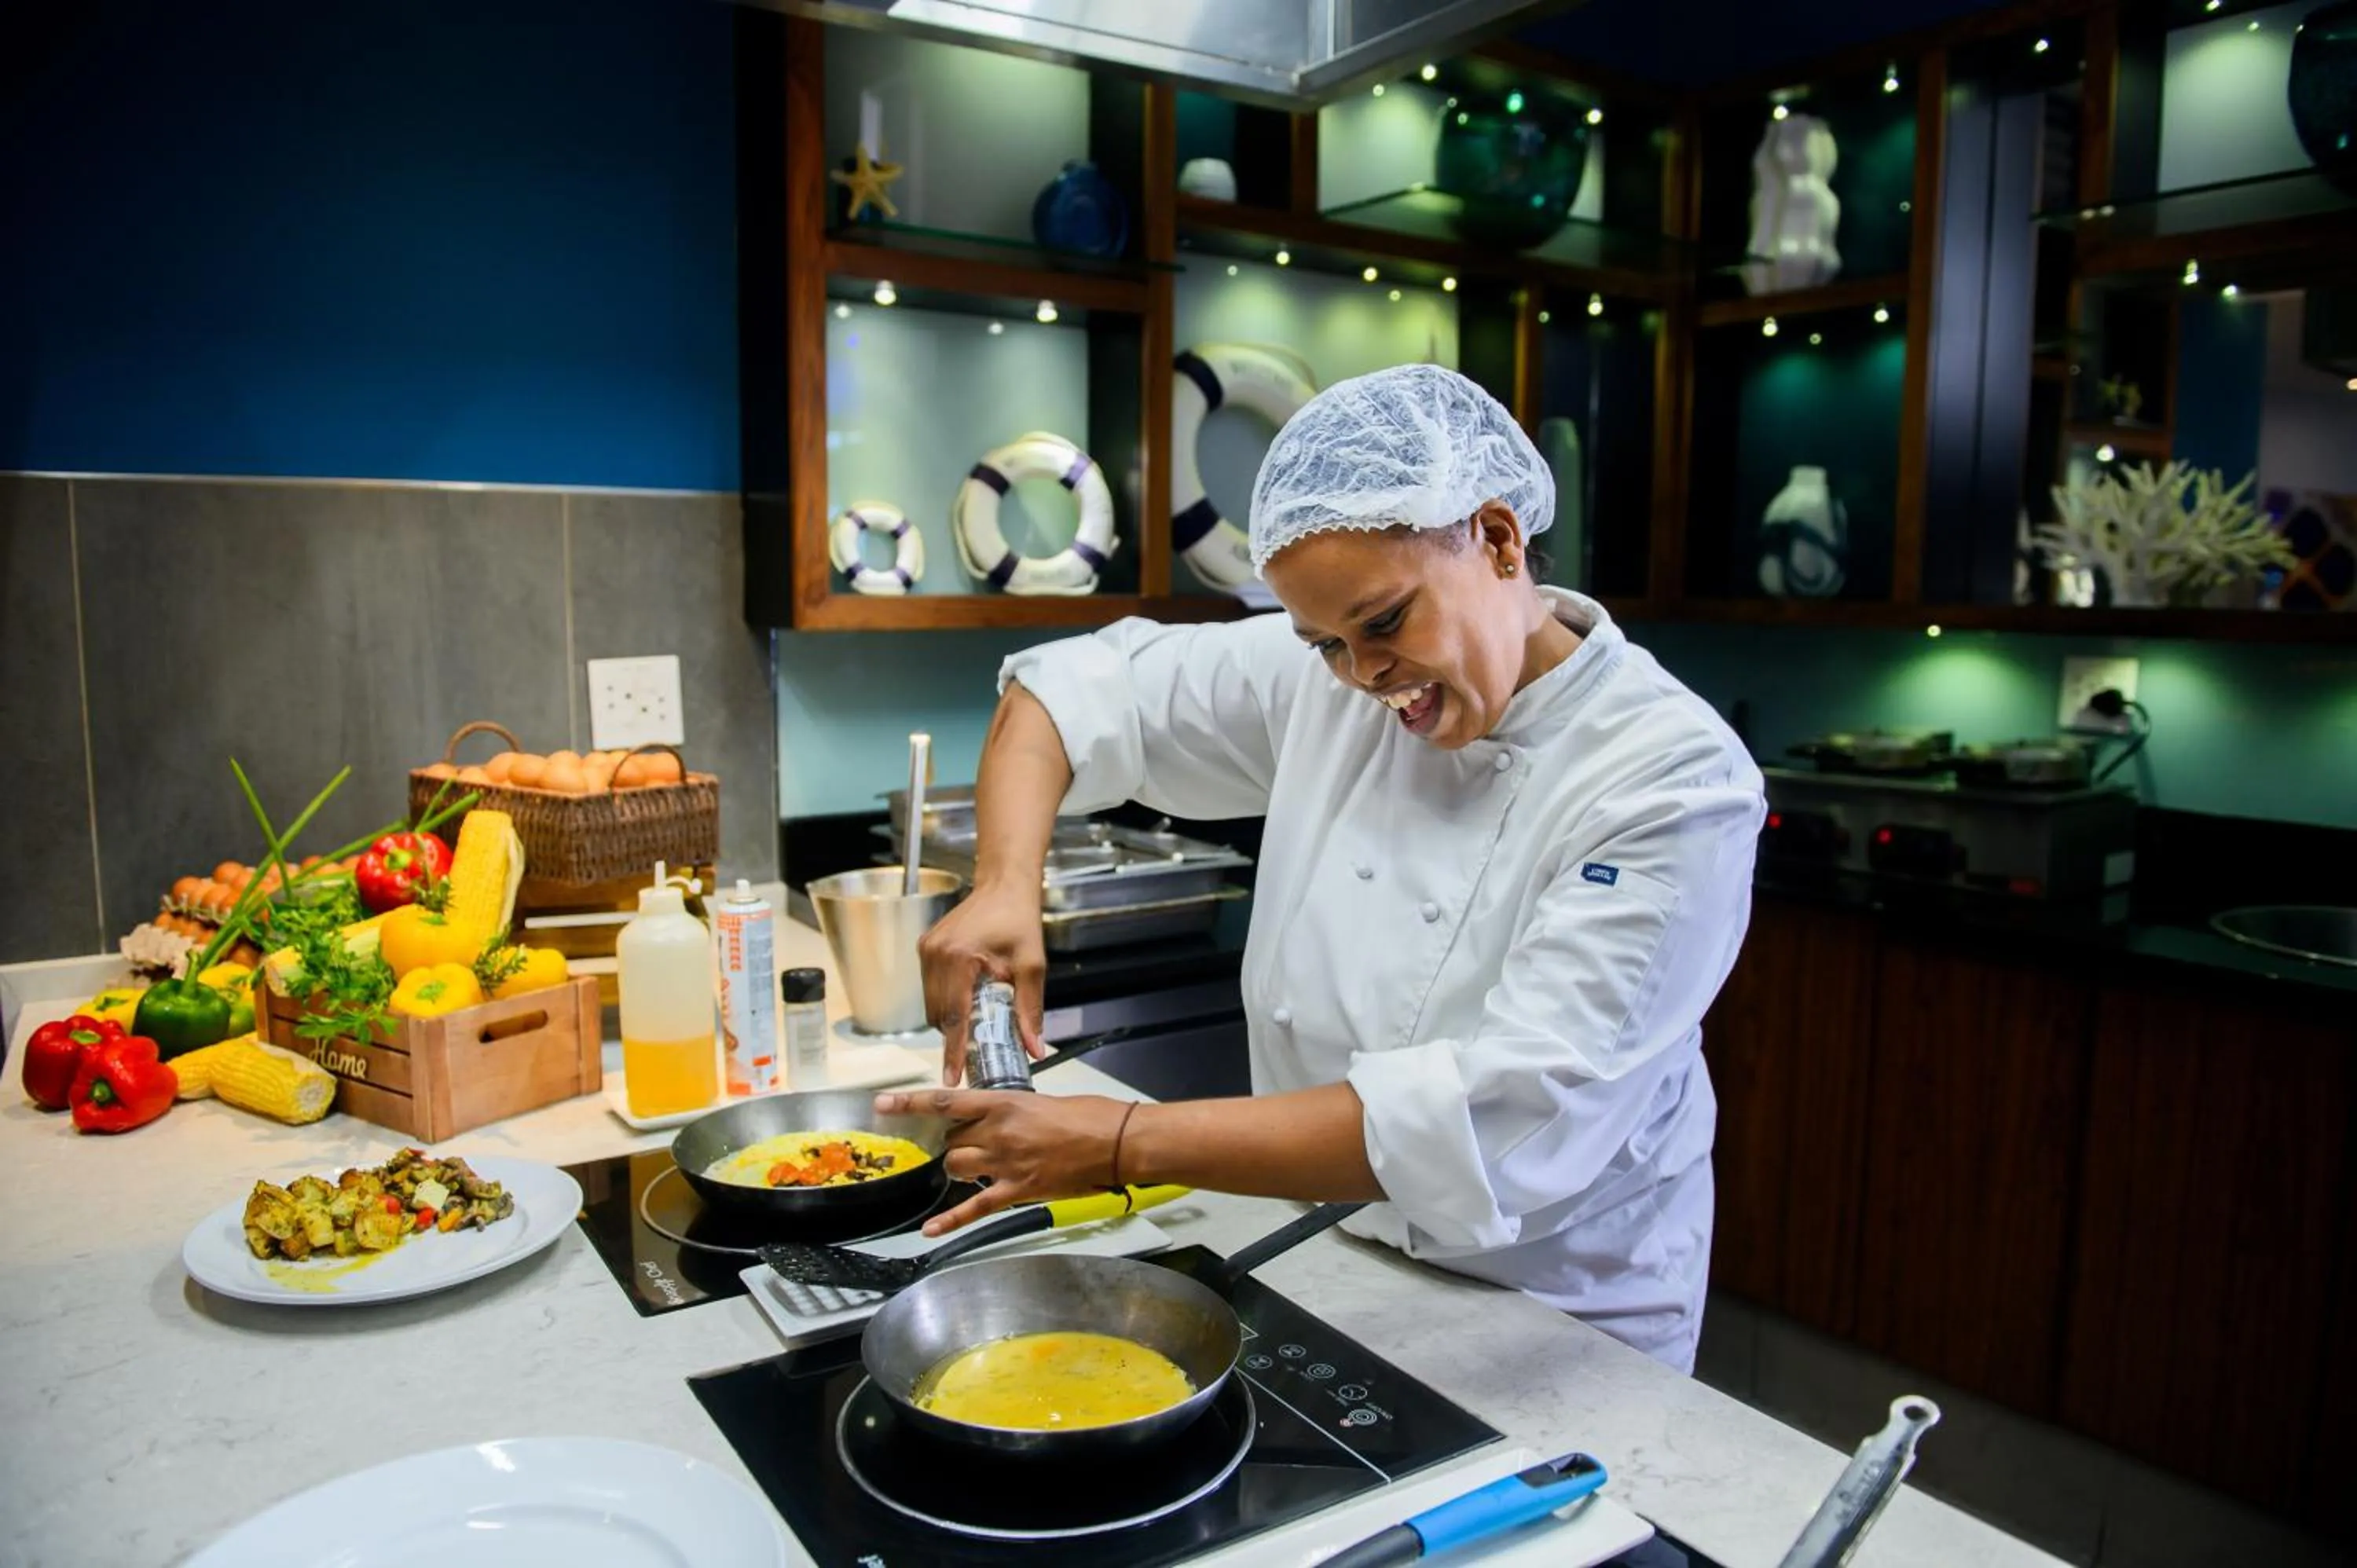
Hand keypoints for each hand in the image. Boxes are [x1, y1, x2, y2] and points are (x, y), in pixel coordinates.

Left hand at [875, 1088, 1133, 1234]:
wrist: (1116, 1142)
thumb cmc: (1088, 1115)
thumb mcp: (1042, 1102)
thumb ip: (1012, 1111)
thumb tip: (998, 1121)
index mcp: (1004, 1103)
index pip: (946, 1102)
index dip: (910, 1103)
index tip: (881, 1103)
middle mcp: (998, 1132)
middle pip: (951, 1139)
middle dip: (955, 1141)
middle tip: (976, 1141)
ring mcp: (1006, 1164)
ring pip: (956, 1167)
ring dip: (957, 1167)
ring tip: (976, 1165)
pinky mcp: (1018, 1191)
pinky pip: (975, 1207)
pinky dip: (950, 1221)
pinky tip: (929, 1231)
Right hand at [916, 884, 1047, 1084]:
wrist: (1004, 885)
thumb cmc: (1019, 920)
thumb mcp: (1031, 966)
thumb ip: (1030, 1010)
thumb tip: (1035, 1048)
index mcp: (959, 958)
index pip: (954, 1017)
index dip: (953, 1052)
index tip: (951, 1078)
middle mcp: (935, 954)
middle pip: (940, 1015)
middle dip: (956, 1036)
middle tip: (976, 1050)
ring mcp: (926, 950)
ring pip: (933, 1004)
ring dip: (951, 1019)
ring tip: (977, 1018)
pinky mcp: (925, 947)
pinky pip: (931, 988)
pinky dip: (947, 1001)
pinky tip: (968, 998)